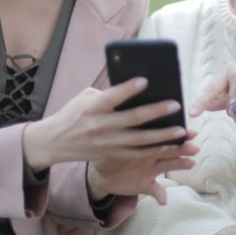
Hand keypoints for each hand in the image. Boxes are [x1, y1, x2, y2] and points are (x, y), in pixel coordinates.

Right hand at [23, 77, 196, 170]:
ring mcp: (107, 143)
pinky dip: (154, 149)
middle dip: (156, 112)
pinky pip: (136, 153)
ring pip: (139, 140)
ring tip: (181, 130)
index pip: (111, 97)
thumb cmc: (72, 114)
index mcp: (92, 107)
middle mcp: (100, 126)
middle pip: (132, 119)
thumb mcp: (84, 98)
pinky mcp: (111, 154)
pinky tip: (169, 144)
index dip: (128, 89)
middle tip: (176, 105)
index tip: (145, 81)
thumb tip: (134, 89)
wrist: (54, 142)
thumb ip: (108, 94)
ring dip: (162, 136)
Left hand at [87, 130, 198, 204]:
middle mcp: (151, 154)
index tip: (188, 131)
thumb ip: (116, 135)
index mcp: (144, 142)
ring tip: (191, 163)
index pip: (162, 135)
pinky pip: (156, 191)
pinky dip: (161, 196)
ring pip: (168, 166)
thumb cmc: (107, 151)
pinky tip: (164, 201)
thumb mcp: (109, 142)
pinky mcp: (146, 185)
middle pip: (170, 149)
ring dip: (180, 164)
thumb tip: (119, 122)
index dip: (175, 133)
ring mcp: (151, 170)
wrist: (102, 172)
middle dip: (183, 148)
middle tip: (195, 147)